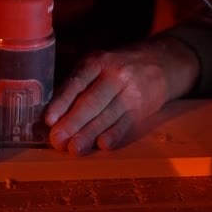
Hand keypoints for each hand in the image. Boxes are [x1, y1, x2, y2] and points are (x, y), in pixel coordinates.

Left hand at [45, 37, 198, 155]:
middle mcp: (115, 76)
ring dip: (88, 135)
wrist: (162, 64)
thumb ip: (77, 84)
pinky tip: (101, 146)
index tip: (49, 120)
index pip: (77, 83)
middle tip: (57, 141)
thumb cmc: (118, 67)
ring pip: (107, 117)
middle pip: (91, 102)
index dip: (61, 102)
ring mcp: (131, 93)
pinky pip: (125, 125)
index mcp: (98, 62)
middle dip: (72, 124)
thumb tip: (52, 115)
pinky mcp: (141, 110)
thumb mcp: (98, 64)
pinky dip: (113, 136)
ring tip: (73, 149)